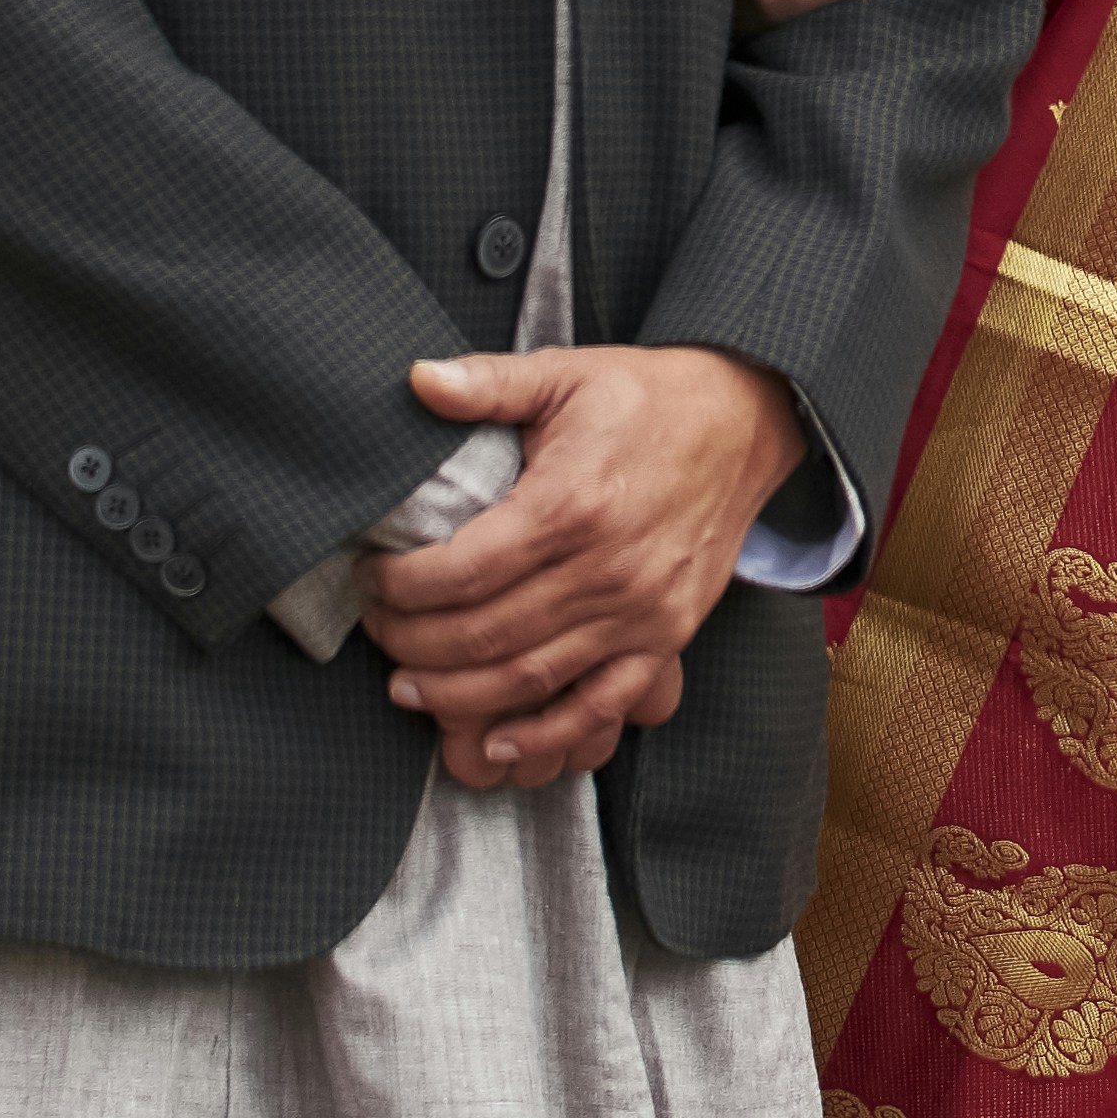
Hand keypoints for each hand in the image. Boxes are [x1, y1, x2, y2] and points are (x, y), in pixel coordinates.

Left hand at [361, 347, 805, 788]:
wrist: (744, 421)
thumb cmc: (647, 398)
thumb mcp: (565, 374)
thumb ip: (488, 382)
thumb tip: (416, 378)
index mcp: (570, 504)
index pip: (461, 571)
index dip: (401, 587)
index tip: (372, 579)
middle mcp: (605, 569)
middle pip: (484, 635)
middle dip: (414, 645)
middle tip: (378, 633)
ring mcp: (639, 612)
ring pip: (530, 679)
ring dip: (457, 696)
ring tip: (408, 688)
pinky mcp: (666, 636)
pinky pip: (602, 705)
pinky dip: (548, 734)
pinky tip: (499, 743)